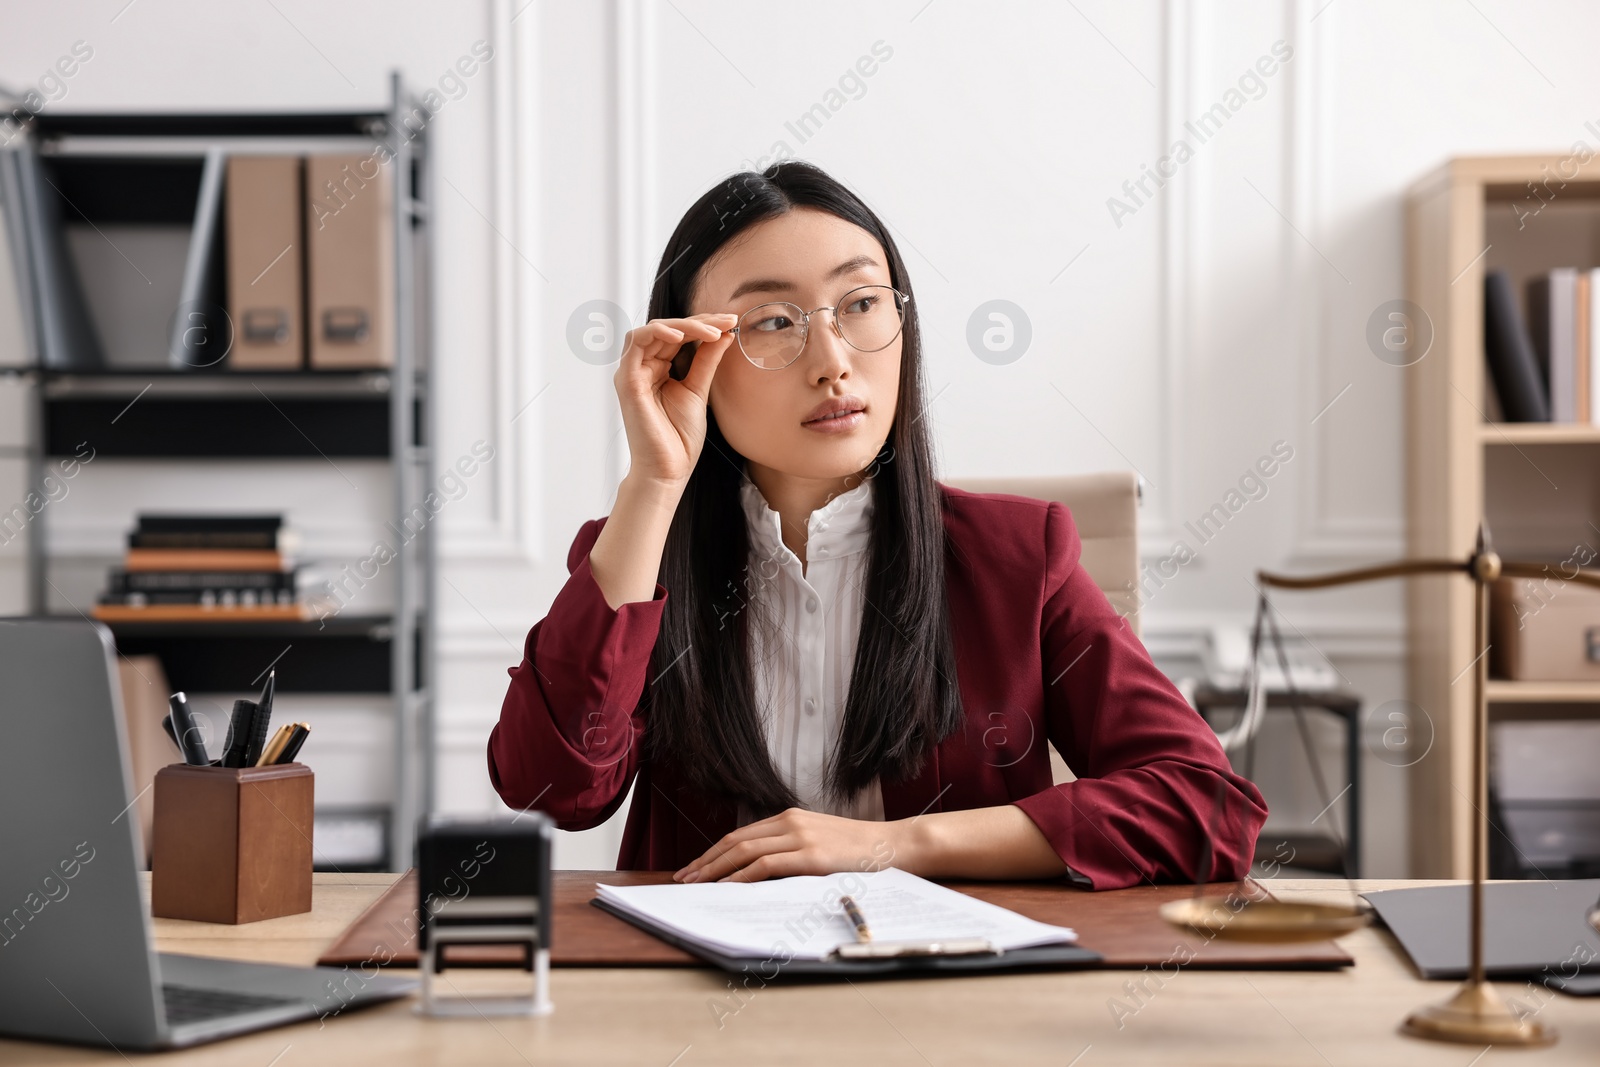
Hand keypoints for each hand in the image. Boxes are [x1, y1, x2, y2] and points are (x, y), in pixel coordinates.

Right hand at [613, 312, 739, 487]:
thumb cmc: (679, 438)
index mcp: (657, 369)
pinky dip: (658, 332)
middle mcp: (642, 367)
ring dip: (684, 325)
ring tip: (712, 330)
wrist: (668, 469)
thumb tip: (724, 334)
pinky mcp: (626, 380)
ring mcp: (632, 372)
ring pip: (653, 330)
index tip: (732, 323)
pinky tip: (682, 334)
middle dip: (700, 321)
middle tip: (728, 321)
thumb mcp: (699, 390)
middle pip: (667, 328)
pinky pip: (636, 343)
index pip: (678, 335)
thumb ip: (707, 360)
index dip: (704, 325)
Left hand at [673, 808, 903, 882]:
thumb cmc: (858, 850)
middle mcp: (790, 822)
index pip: (741, 834)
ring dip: (716, 870)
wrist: (894, 845)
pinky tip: (728, 888)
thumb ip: (791, 848)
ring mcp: (800, 838)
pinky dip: (742, 877)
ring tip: (696, 885)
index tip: (695, 867)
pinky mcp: (811, 856)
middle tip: (683, 878)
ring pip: (745, 852)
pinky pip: (766, 866)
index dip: (713, 851)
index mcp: (790, 817)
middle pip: (735, 841)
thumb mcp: (819, 841)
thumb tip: (757, 872)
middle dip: (705, 861)